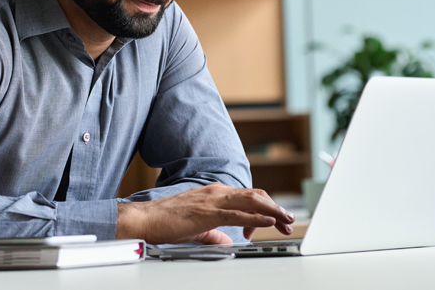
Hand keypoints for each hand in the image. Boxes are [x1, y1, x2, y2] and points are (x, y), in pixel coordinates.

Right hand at [116, 183, 293, 244]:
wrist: (145, 219)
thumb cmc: (166, 222)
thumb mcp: (197, 228)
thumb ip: (214, 233)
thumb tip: (227, 241)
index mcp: (214, 194)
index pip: (248, 197)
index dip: (265, 208)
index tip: (275, 221)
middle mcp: (216, 192)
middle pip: (255, 196)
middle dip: (275, 208)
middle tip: (288, 220)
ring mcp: (212, 200)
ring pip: (251, 201)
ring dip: (272, 210)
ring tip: (286, 219)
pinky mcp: (208, 212)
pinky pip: (238, 213)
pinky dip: (256, 217)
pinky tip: (268, 222)